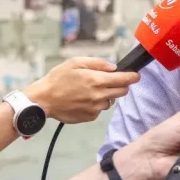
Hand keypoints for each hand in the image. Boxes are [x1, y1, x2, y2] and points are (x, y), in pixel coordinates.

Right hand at [23, 57, 140, 123]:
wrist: (43, 100)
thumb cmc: (58, 79)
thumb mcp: (76, 63)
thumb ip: (97, 63)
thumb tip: (113, 67)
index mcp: (97, 80)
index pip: (124, 80)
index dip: (133, 77)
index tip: (136, 75)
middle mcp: (99, 96)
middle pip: (122, 92)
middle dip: (121, 85)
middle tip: (111, 81)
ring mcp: (95, 108)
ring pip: (111, 101)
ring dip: (107, 95)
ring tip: (91, 90)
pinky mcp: (90, 117)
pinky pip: (99, 110)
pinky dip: (96, 104)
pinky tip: (84, 100)